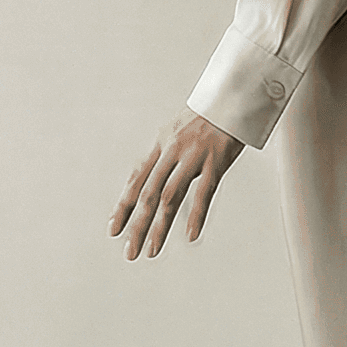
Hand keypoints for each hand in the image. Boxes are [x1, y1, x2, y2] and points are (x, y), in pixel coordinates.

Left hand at [109, 110, 243, 260]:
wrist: (233, 95)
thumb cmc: (208, 115)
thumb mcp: (178, 131)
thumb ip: (165, 156)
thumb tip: (151, 179)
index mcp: (161, 145)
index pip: (136, 180)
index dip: (123, 206)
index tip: (114, 229)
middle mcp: (172, 151)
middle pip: (148, 194)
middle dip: (137, 226)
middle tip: (130, 251)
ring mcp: (193, 156)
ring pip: (170, 197)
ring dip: (159, 226)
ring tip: (152, 250)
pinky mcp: (216, 161)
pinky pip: (204, 192)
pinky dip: (196, 215)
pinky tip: (190, 235)